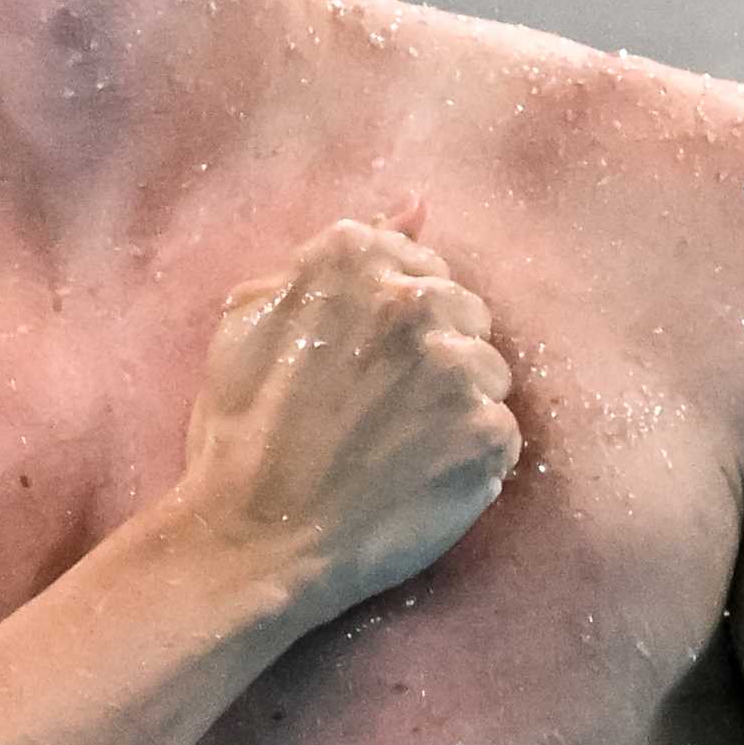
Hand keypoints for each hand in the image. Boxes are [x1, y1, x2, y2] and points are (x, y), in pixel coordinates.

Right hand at [174, 193, 517, 615]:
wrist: (252, 539)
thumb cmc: (241, 433)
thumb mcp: (255, 320)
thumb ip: (340, 256)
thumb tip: (415, 204)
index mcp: (354, 259)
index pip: (423, 268)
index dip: (396, 324)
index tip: (364, 366)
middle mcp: (415, 302)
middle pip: (465, 314)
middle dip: (434, 356)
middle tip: (378, 413)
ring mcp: (457, 368)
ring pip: (488, 372)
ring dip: (456, 407)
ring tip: (396, 450)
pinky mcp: (489, 433)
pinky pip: (502, 431)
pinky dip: (470, 457)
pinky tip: (418, 479)